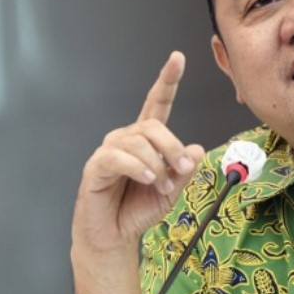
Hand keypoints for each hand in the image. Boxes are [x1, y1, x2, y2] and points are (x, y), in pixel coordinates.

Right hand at [72, 51, 205, 255]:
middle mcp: (127, 139)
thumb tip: (197, 149)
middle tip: (181, 171)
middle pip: (153, 126)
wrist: (115, 235)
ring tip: (160, 186)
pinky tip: (146, 178)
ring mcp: (109, 151)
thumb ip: (184, 169)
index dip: (167, 80)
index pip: (157, 103)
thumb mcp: (172, 189)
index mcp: (146, 140)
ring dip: (157, 166)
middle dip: (173, 148)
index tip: (177, 58)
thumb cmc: (138, 208)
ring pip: (138, 142)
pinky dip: (137, 167)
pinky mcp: (96, 167)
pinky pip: (118, 157)